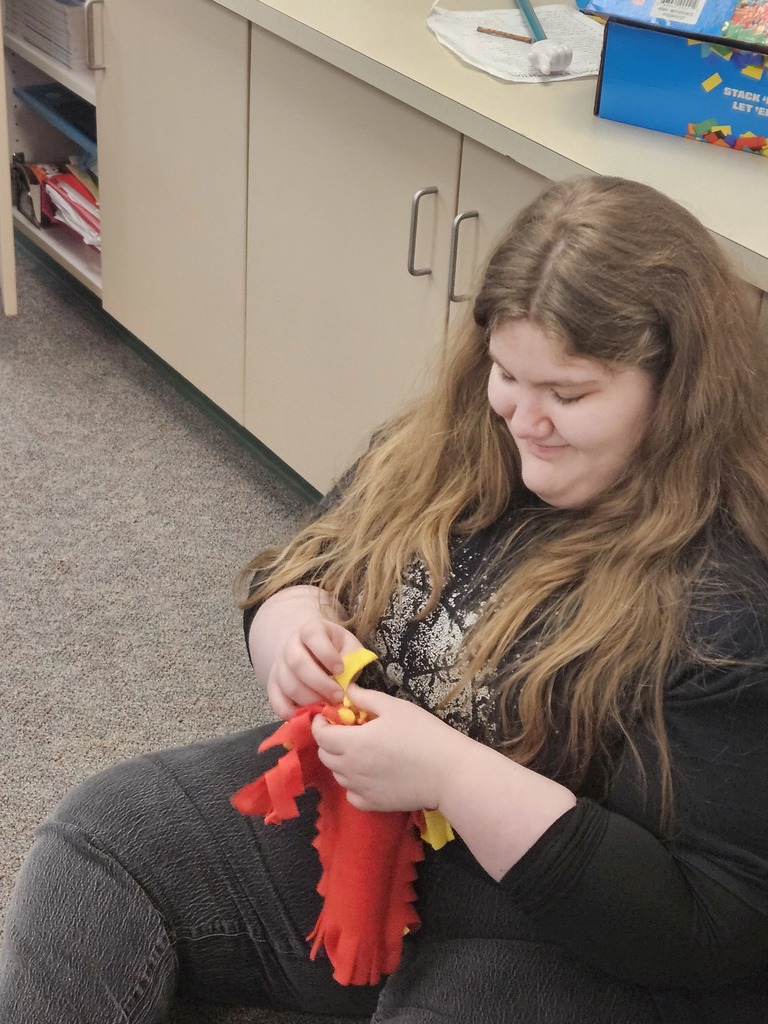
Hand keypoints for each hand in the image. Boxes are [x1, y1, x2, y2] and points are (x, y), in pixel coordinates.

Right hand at [267, 617, 362, 719]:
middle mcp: (291, 645)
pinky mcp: (273, 684)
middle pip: (297, 662)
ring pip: (286, 683)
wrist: (312, 652)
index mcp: (311, 630)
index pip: (312, 635)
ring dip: (308, 699)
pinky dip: (287, 710)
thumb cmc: (337, 651)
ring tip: (325, 707)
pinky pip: (275, 698)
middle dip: (319, 683)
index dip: (326, 654)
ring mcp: (279, 664)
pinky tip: (304, 715)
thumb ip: (352, 660)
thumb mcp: (349, 647)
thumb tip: (351, 684)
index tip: (341, 670)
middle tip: (337, 696)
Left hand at [311, 684, 466, 812]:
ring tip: (360, 751)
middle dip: (328, 741)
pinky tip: (368, 774)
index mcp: (354, 743)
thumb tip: (346, 691)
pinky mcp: (372, 805)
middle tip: (345, 730)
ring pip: (337, 775)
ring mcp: (361, 789)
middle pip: (325, 756)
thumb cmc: (423, 733)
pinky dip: (353, 784)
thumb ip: (365, 698)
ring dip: (340, 761)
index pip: (320, 735)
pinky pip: (351, 794)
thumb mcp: (395, 707)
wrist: (448, 772)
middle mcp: (351, 769)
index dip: (319, 723)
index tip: (327, 715)